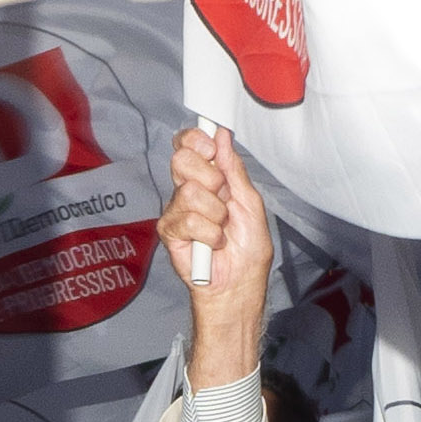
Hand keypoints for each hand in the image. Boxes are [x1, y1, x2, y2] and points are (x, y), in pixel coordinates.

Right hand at [159, 125, 278, 382]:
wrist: (238, 285)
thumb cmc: (247, 250)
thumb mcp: (251, 204)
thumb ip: (235, 170)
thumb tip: (222, 136)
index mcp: (207, 178)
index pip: (188, 144)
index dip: (196, 140)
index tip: (212, 150)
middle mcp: (188, 190)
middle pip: (181, 159)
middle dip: (209, 177)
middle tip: (222, 197)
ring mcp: (176, 211)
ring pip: (188, 191)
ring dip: (215, 214)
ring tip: (222, 230)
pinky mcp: (170, 232)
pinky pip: (187, 220)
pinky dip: (208, 234)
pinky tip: (213, 244)